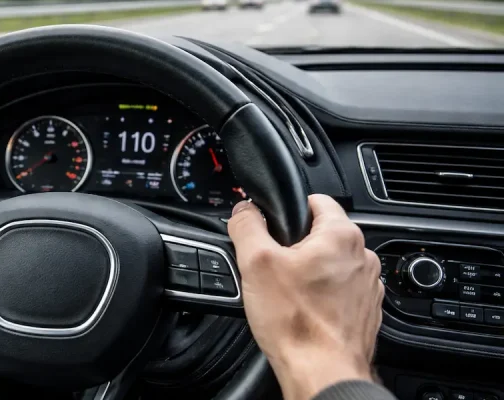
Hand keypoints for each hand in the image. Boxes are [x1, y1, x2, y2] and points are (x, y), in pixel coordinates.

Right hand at [228, 195, 382, 399]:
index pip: (317, 200)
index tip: (274, 226)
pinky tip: (302, 311)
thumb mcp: (255, 263)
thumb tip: (244, 210)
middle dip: (295, 247)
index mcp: (341, 236)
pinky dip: (322, 297)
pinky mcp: (365, 311)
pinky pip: (339, 292)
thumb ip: (247, 226)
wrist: (321, 372)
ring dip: (310, 273)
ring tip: (287, 294)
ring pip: (330, 265)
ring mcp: (367, 286)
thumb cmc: (297, 323)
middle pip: (321, 235)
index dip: (289, 209)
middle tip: (273, 269)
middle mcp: (363, 257)